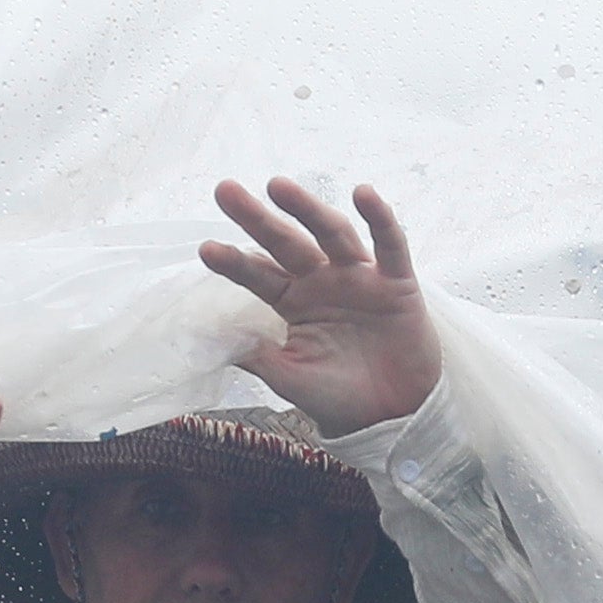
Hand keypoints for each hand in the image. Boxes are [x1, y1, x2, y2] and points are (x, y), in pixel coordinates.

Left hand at [204, 177, 439, 434]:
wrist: (392, 415)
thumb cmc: (339, 395)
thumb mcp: (291, 379)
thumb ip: (258, 358)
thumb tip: (212, 341)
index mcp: (293, 301)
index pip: (259, 275)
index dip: (234, 263)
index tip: (206, 250)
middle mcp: (322, 280)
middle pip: (286, 242)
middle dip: (257, 218)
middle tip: (225, 191)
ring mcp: (359, 277)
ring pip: (331, 234)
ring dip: (307, 209)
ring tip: (277, 187)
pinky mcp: (396, 283)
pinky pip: (390, 245)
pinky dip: (380, 219)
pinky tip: (364, 194)